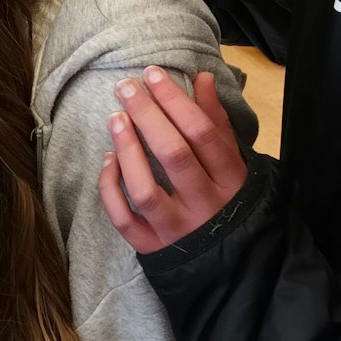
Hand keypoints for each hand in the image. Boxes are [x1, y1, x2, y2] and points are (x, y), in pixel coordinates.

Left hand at [97, 67, 248, 253]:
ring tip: (115, 118)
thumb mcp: (233, 163)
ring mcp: (177, 230)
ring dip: (127, 149)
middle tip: (125, 88)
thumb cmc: (228, 201)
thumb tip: (203, 78)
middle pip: (173, 154)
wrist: (231, 265)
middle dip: (146, 115)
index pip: (202, 133)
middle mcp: (205, 205)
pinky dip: (111, 188)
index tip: (152, 75)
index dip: (175, 100)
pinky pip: (124, 218)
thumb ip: (216, 122)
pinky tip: (107, 160)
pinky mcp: (153, 248)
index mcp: (232, 180)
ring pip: (145, 189)